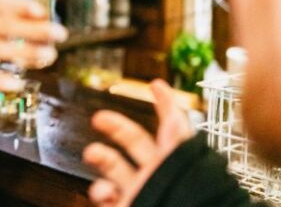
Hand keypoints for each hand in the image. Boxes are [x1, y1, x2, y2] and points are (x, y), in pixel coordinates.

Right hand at [82, 80, 193, 205]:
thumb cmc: (187, 196)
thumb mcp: (181, 162)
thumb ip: (176, 135)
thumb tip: (172, 104)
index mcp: (174, 159)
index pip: (172, 126)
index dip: (165, 104)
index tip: (156, 85)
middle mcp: (157, 172)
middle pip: (134, 141)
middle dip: (115, 126)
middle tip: (99, 118)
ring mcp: (141, 190)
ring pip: (114, 167)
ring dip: (101, 157)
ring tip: (93, 155)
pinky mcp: (128, 206)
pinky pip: (107, 195)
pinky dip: (100, 193)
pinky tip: (103, 194)